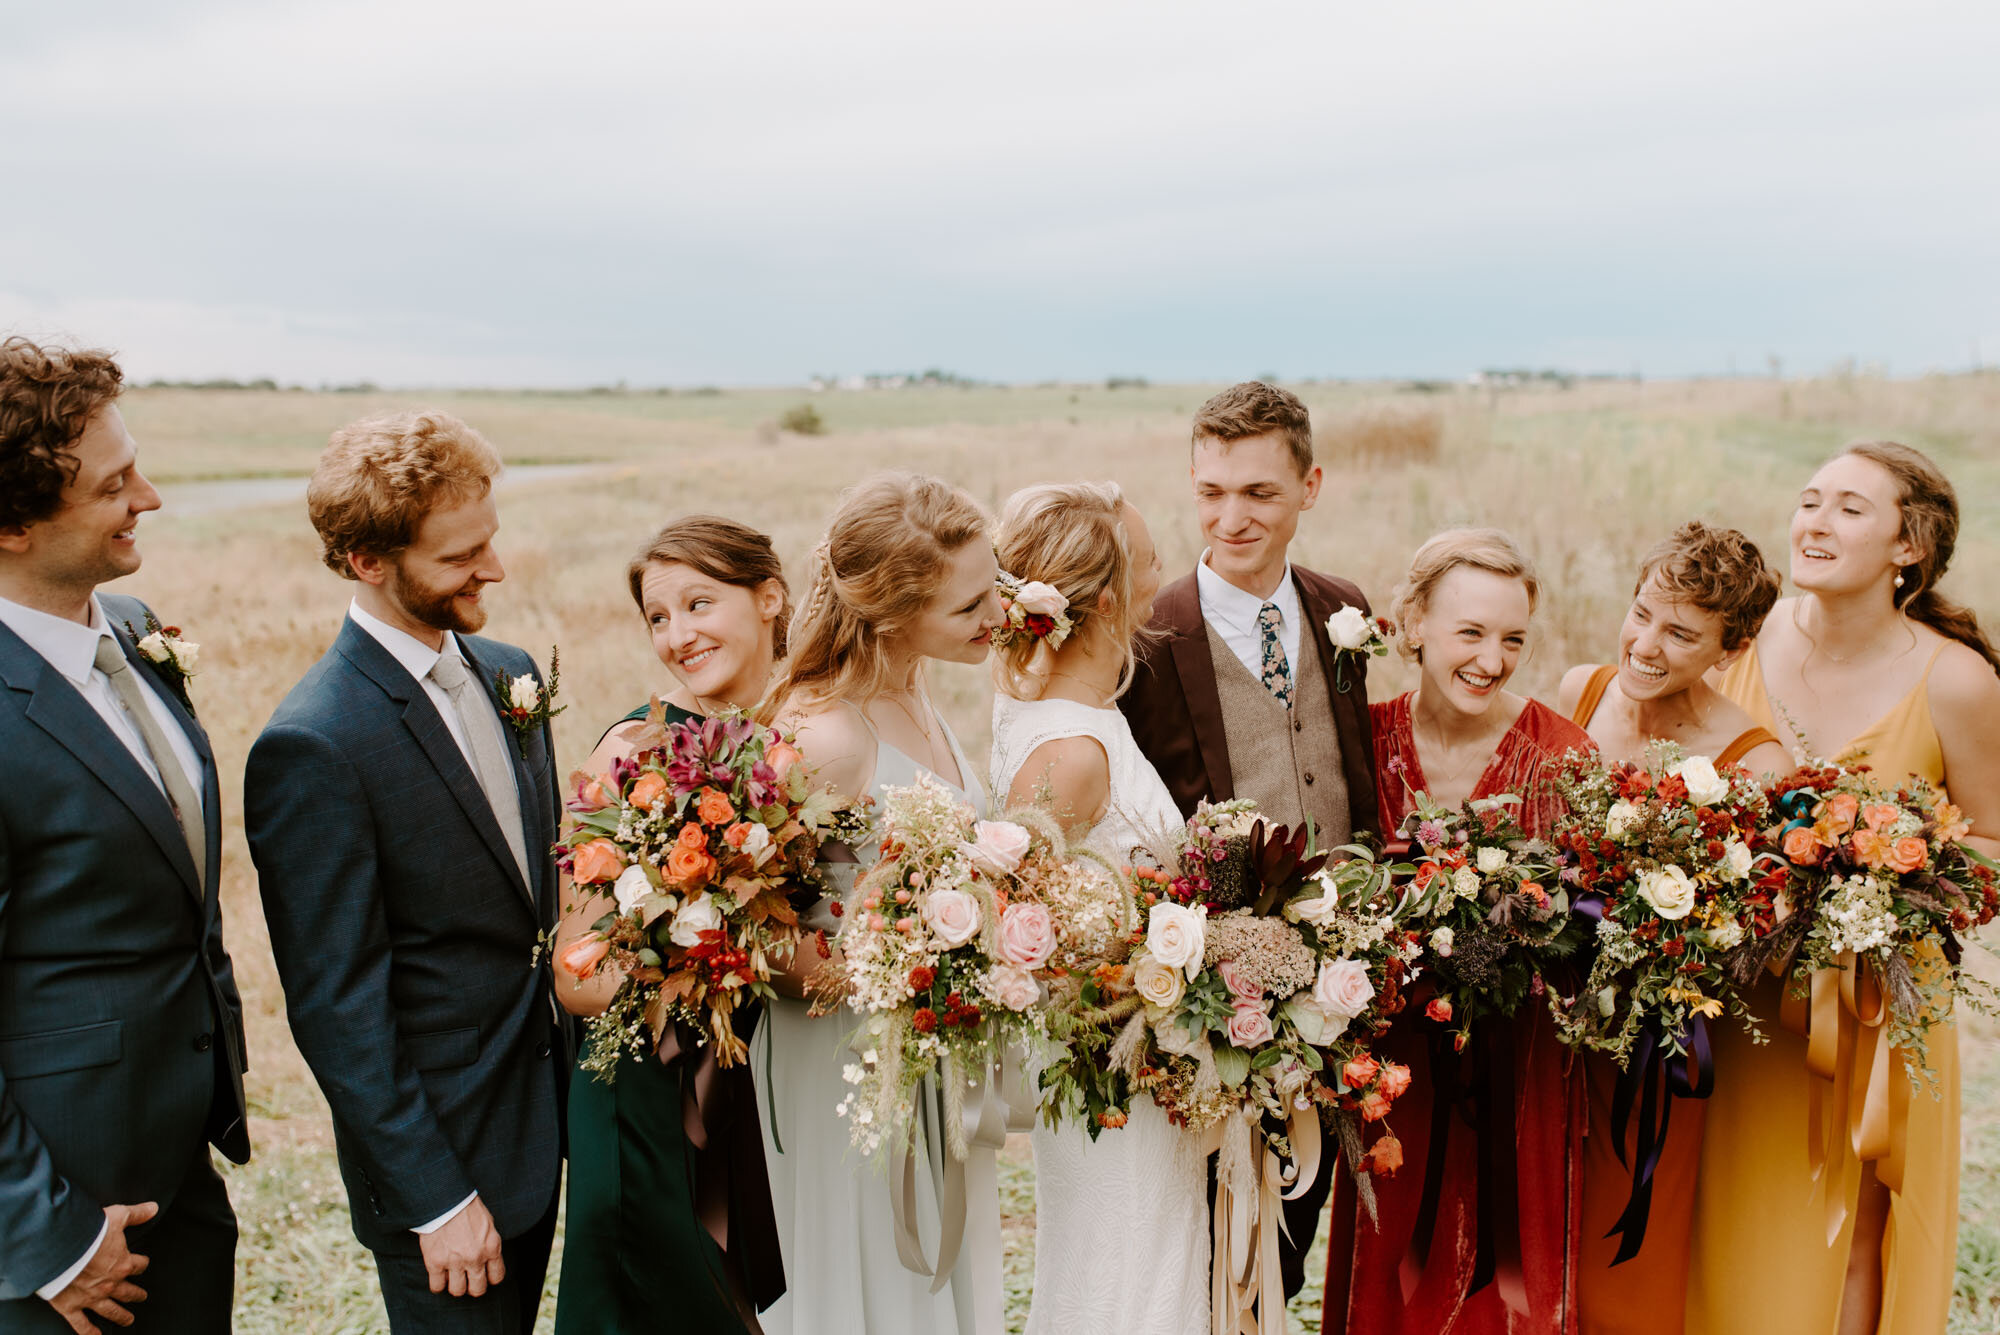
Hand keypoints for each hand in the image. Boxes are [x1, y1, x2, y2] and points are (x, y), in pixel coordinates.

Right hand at [47, 1201, 156, 1332]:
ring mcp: (91, 1298)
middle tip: (142, 1297)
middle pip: (128, 1291)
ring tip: (129, 1321)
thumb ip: (136, 1214)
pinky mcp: (71, 1306)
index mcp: (123, 1264)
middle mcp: (110, 1284)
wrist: (59, 1247)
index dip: (141, 1263)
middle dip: (136, 1294)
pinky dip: (89, 1333)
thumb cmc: (88, 1231)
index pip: (139, 1265)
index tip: (142, 1263)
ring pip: (111, 1311)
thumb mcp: (117, 1216)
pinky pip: (81, 1324)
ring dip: (121, 1316)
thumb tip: (154, 1207)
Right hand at [419, 1196, 504, 1297]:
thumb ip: (490, 1244)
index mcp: (492, 1247)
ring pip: (457, 1291)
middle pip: (477, 1289)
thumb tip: (489, 1261)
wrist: (445, 1199)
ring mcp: (454, 1262)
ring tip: (453, 1277)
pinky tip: (439, 1276)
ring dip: (456, 1286)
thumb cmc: (467, 1208)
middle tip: (468, 1281)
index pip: (497, 1277)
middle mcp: (475, 1258)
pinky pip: (437, 1287)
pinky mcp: (435, 1262)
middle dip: (474, 1288)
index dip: (490, 1279)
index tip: (484, 1277)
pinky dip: (438, 1285)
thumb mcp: (488, 1224)